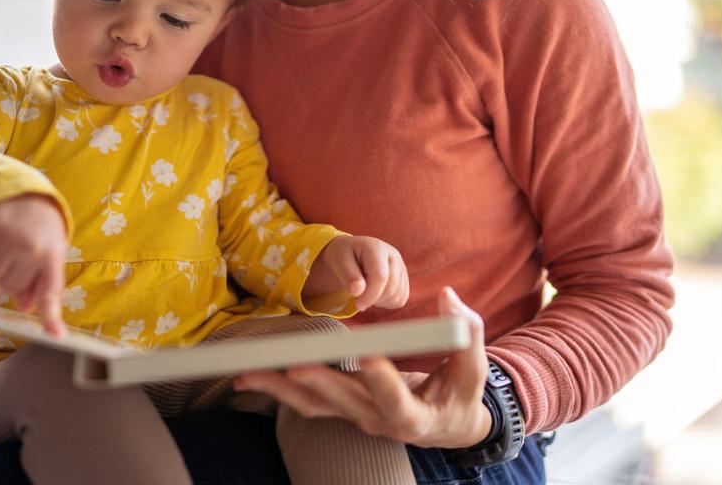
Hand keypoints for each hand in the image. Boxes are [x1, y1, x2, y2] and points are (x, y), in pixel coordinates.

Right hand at [0, 193, 67, 335]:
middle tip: (22, 254)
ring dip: (1, 267)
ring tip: (10, 244)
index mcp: (51, 252)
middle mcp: (28, 249)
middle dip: (17, 277)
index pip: (51, 291)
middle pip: (14, 287)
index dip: (52, 316)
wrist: (18, 190)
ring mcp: (3, 243)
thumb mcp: (50, 247)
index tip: (56, 336)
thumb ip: (42, 279)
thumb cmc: (39, 224)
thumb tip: (27, 307)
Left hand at [234, 287, 493, 447]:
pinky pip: (305, 402)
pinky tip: (251, 378)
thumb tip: (448, 297)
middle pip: (343, 402)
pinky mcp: (341, 408)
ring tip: (248, 374)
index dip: (381, 378)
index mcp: (414, 417)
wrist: (447, 424)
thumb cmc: (462, 393)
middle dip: (318, 381)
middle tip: (295, 363)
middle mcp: (378, 421)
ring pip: (314, 405)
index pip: (395, 398)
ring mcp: (356, 417)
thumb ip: (466, 332)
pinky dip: (277, 390)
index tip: (367, 356)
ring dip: (280, 389)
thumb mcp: (473, 368)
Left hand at [303, 235, 409, 310]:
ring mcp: (401, 267)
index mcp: (377, 248)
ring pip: (397, 296)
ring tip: (365, 291)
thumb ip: (349, 276)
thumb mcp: (340, 262)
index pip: (380, 276)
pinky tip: (375, 293)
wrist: (353, 253)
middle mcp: (393, 255)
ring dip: (379, 301)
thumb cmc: (345, 257)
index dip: (370, 295)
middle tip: (358, 297)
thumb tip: (358, 291)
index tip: (358, 305)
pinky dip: (387, 302)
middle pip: (390, 288)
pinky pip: (400, 300)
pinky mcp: (404, 279)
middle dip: (373, 299)